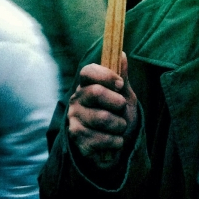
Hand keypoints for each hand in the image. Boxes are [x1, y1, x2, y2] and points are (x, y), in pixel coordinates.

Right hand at [68, 53, 137, 169]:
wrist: (117, 144)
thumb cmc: (119, 114)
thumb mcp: (124, 94)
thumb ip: (122, 76)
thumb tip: (121, 54)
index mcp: (87, 85)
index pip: (88, 71)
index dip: (106, 76)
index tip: (120, 85)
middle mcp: (76, 100)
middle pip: (96, 92)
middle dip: (117, 103)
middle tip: (122, 109)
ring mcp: (74, 119)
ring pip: (102, 118)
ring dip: (120, 125)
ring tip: (119, 127)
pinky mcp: (77, 139)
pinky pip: (101, 139)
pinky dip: (116, 141)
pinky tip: (115, 141)